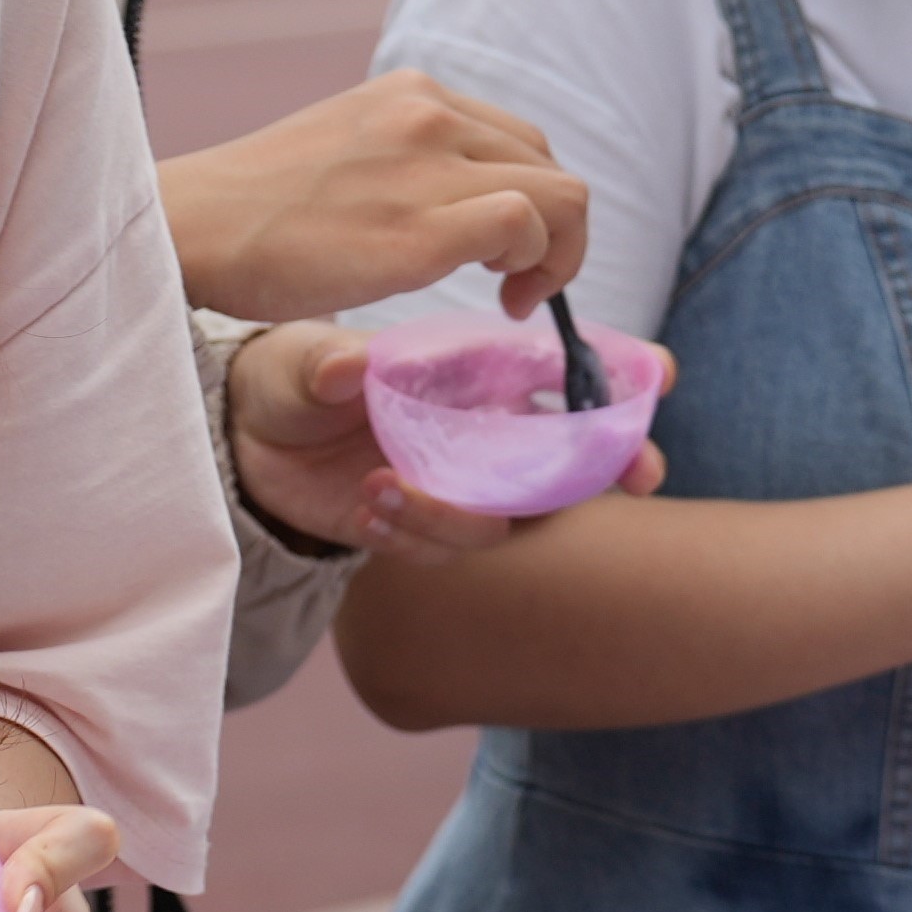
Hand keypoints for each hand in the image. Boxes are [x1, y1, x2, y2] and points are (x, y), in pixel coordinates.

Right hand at [161, 74, 595, 327]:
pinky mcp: (419, 232)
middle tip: (509, 283)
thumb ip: (405, 157)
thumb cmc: (251, 211)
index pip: (518, 137)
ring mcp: (426, 168)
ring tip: (508, 293)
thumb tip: (457, 201)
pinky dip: (536, 266)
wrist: (186, 230)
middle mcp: (427, 113)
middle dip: (550, 230)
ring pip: (559, 195)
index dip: (528, 198)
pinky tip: (501, 301)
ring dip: (553, 252)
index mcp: (409, 92)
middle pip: (549, 164)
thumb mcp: (342, 149)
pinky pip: (525, 227)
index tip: (498, 250)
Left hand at [227, 319, 668, 557]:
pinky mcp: (422, 527)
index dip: (621, 375)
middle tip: (640, 476)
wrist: (248, 437)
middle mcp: (479, 432)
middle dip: (613, 466)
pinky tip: (364, 512)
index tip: (662, 377)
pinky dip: (412, 538)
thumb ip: (328, 365)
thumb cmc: (295, 375)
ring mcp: (457, 484)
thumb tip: (349, 368)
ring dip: (457, 514)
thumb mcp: (302, 361)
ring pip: (505, 518)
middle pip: (572, 457)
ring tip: (381, 487)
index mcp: (474, 373)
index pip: (564, 371)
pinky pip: (444, 550)